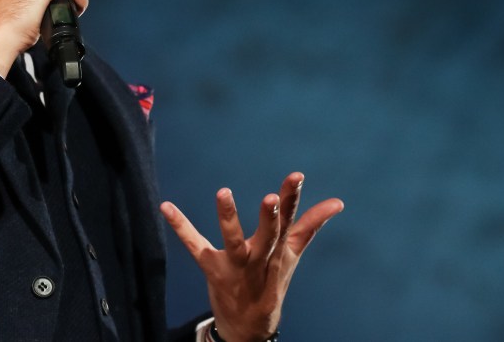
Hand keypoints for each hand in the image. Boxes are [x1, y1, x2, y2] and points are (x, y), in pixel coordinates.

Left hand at [161, 173, 342, 341]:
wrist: (249, 327)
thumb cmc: (271, 282)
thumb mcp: (291, 255)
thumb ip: (310, 225)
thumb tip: (337, 202)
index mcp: (279, 251)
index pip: (290, 221)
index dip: (293, 199)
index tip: (295, 176)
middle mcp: (260, 259)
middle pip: (268, 235)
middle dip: (270, 217)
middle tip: (270, 198)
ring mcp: (235, 266)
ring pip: (234, 241)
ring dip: (229, 218)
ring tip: (223, 192)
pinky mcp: (212, 269)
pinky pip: (195, 246)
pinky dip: (180, 226)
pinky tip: (166, 207)